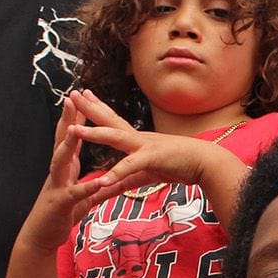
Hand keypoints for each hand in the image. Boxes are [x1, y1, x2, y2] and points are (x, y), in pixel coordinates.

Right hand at [15, 97, 112, 256]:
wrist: (41, 238)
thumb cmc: (61, 215)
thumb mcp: (83, 198)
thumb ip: (98, 187)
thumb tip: (112, 179)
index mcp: (65, 168)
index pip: (72, 139)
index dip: (77, 119)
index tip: (83, 98)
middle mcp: (58, 172)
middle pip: (62, 142)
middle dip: (67, 121)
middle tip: (71, 99)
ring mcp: (57, 186)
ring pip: (61, 162)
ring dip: (67, 146)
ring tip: (74, 131)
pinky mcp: (61, 204)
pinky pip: (74, 193)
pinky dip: (86, 186)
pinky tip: (99, 180)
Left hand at [67, 91, 231, 199]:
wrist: (206, 162)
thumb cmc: (181, 163)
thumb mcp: (148, 171)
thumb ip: (128, 178)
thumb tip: (112, 183)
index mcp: (137, 139)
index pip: (113, 119)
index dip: (97, 107)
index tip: (83, 95)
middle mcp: (138, 138)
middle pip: (109, 120)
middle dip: (89, 108)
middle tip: (71, 94)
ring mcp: (145, 146)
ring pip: (115, 137)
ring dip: (94, 133)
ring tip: (74, 129)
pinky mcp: (152, 160)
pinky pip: (131, 167)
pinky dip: (116, 173)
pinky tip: (102, 180)